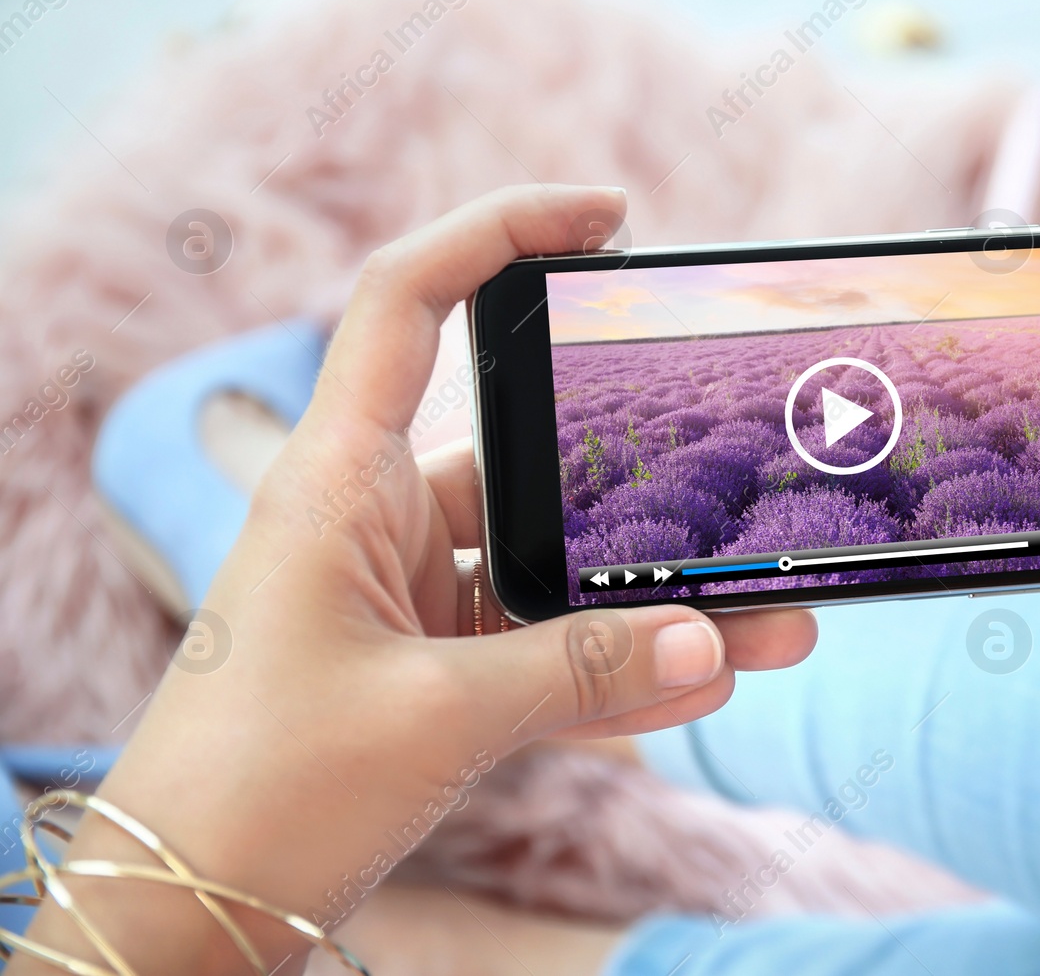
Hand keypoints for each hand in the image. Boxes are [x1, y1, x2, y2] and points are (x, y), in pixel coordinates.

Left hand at [15, 185, 815, 973]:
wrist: (188, 908)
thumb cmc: (258, 789)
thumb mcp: (433, 718)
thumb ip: (582, 674)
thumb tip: (713, 642)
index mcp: (337, 481)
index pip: (406, 302)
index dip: (498, 233)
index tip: (605, 218)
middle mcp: (376, 522)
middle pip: (529, 461)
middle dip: (643, 485)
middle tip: (741, 491)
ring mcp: (408, 601)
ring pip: (554, 572)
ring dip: (652, 600)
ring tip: (766, 624)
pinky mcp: (430, 673)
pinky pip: (545, 651)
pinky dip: (618, 669)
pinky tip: (705, 685)